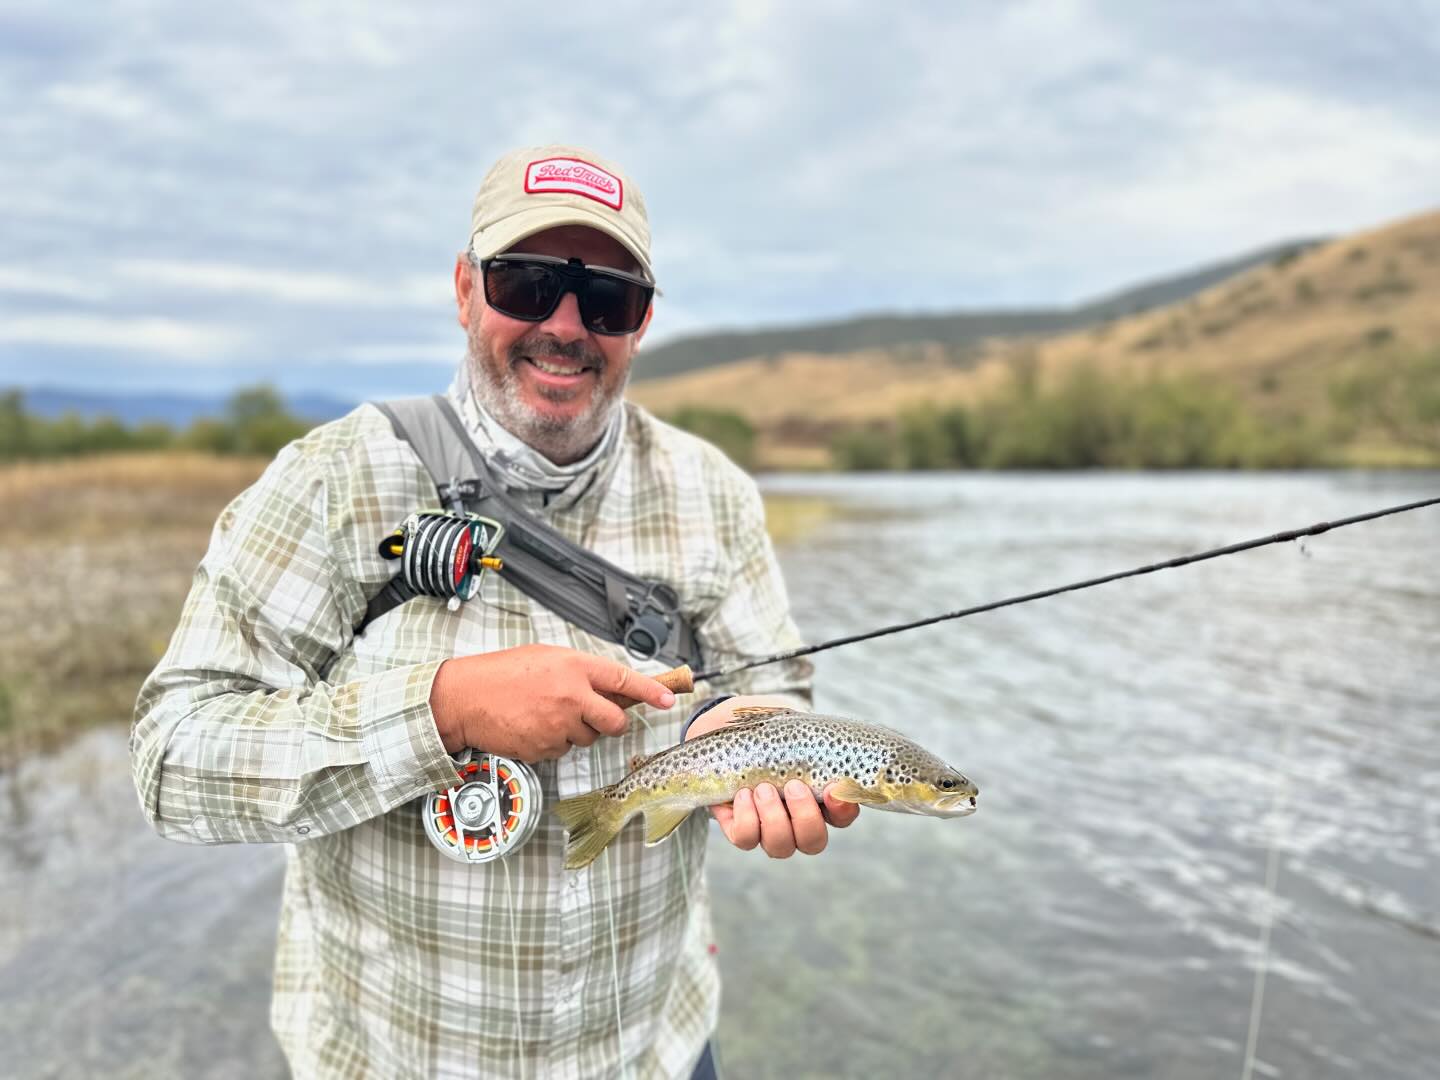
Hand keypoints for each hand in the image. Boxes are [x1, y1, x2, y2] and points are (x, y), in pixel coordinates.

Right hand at [429, 644, 676, 759]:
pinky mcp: (546, 747)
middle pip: (614, 721)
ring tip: (546, 714)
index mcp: (574, 667)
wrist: (465, 697)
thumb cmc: (502, 673)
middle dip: (613, 723)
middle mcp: (572, 696)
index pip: (623, 680)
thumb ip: (579, 672)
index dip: (650, 691)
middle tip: (600, 718)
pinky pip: (563, 750)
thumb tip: (608, 688)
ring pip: (587, 738)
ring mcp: (559, 725)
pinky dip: (553, 742)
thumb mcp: (546, 658)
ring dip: (576, 731)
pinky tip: (533, 726)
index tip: (668, 700)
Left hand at [685, 695, 860, 857]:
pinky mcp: (740, 830)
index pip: (843, 816)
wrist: (726, 735)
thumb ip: (813, 740)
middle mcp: (797, 823)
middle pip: (814, 842)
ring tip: (763, 788)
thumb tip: (830, 743)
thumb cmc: (768, 734)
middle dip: (804, 817)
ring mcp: (769, 830)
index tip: (832, 788)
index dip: (843, 809)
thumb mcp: (793, 730)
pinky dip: (747, 817)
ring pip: (781, 846)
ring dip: (773, 817)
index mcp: (820, 800)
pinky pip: (746, 838)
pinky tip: (743, 793)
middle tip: (793, 786)